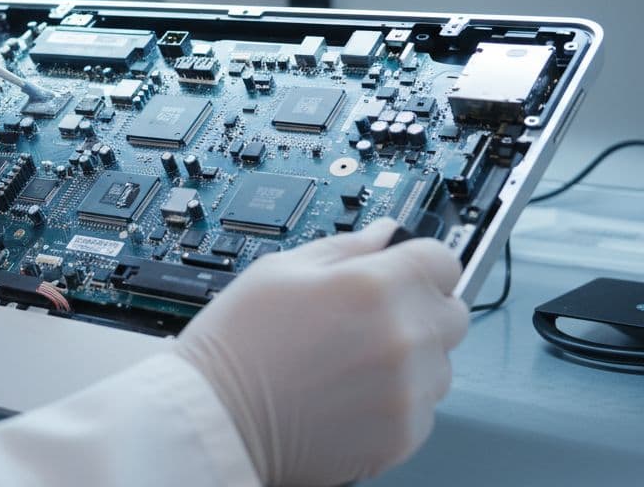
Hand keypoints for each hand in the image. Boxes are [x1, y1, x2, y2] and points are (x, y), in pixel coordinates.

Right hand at [175, 218, 468, 486]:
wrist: (218, 419)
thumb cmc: (236, 344)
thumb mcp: (279, 270)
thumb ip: (345, 249)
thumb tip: (383, 235)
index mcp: (375, 285)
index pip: (443, 260)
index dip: (418, 263)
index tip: (400, 274)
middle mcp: (403, 337)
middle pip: (452, 313)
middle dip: (419, 311)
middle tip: (369, 321)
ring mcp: (408, 390)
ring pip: (441, 365)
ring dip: (411, 360)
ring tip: (352, 363)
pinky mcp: (405, 435)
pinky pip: (424, 408)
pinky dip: (396, 401)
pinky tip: (350, 394)